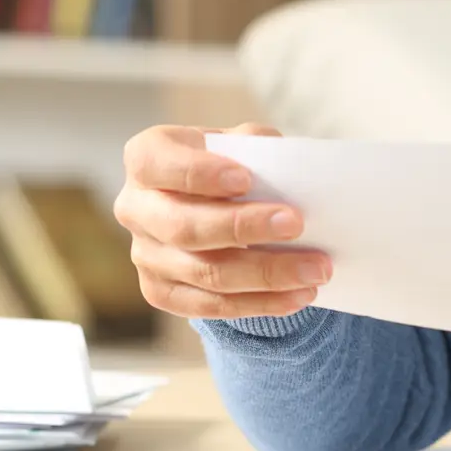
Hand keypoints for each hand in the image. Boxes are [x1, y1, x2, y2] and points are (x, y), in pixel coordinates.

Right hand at [114, 122, 329, 319]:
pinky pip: (209, 306)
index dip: (198, 174)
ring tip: (315, 270)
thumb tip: (288, 169)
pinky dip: (258, 303)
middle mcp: (135, 208)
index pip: (158, 165)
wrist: (217, 204)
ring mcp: (144, 254)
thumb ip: (257, 146)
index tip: (245, 180)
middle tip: (296, 224)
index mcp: (147, 158)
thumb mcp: (241, 143)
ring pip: (204, 273)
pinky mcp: (160, 291)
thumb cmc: (231, 164)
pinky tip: (296, 296)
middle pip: (183, 228)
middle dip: (243, 228)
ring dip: (266, 274)